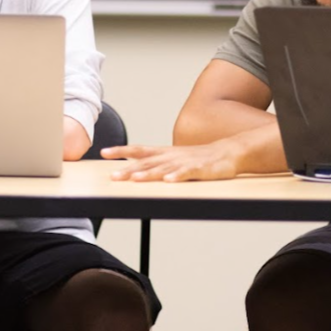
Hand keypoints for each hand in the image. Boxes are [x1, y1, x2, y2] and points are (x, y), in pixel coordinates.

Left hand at [101, 143, 239, 181]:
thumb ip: (155, 162)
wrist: (226, 152)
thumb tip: (134, 168)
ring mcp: (184, 162)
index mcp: (164, 153)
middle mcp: (171, 156)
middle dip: (129, 169)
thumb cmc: (197, 157)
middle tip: (113, 176)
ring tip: (135, 178)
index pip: (139, 150)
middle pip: (147, 162)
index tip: (104, 152)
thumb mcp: (173, 158)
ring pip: (163, 168)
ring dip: (148, 173)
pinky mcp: (199, 169)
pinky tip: (169, 181)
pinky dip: (177, 176)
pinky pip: (186, 173)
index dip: (121, 150)